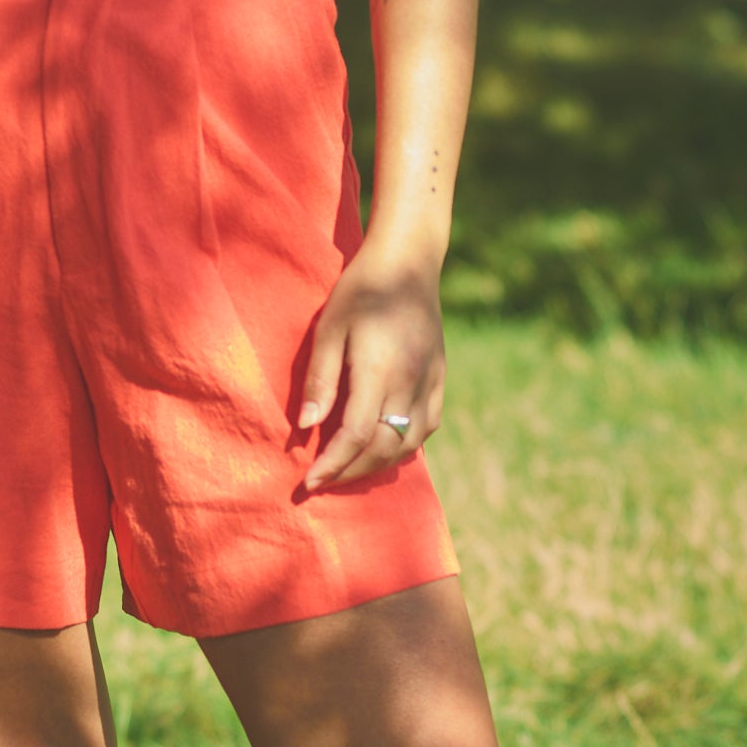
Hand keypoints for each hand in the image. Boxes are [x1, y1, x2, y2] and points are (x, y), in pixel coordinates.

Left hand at [298, 238, 445, 491]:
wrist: (408, 264)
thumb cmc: (360, 292)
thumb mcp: (329, 329)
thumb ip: (321, 380)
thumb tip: (307, 427)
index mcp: (380, 370)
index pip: (357, 435)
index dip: (333, 464)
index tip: (309, 483)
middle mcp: (411, 382)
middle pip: (383, 448)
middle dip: (350, 472)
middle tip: (322, 483)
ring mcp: (431, 383)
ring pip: (408, 444)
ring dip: (376, 466)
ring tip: (347, 470)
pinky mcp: (440, 380)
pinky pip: (425, 428)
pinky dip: (402, 447)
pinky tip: (380, 449)